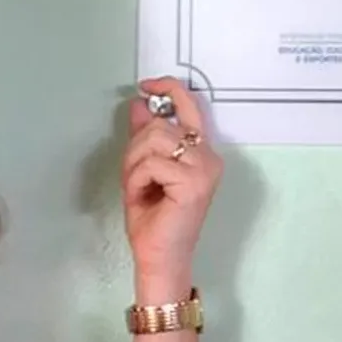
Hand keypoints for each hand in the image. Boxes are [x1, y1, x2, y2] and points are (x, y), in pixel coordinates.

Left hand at [122, 77, 222, 299]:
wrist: (158, 255)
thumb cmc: (153, 218)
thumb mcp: (143, 169)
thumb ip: (144, 137)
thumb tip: (140, 104)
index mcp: (201, 152)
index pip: (191, 107)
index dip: (170, 89)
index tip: (146, 86)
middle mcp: (209, 157)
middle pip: (161, 126)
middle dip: (135, 148)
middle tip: (133, 177)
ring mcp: (205, 169)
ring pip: (154, 140)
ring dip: (134, 165)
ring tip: (138, 189)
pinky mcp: (194, 182)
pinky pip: (152, 163)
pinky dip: (136, 179)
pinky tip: (143, 197)